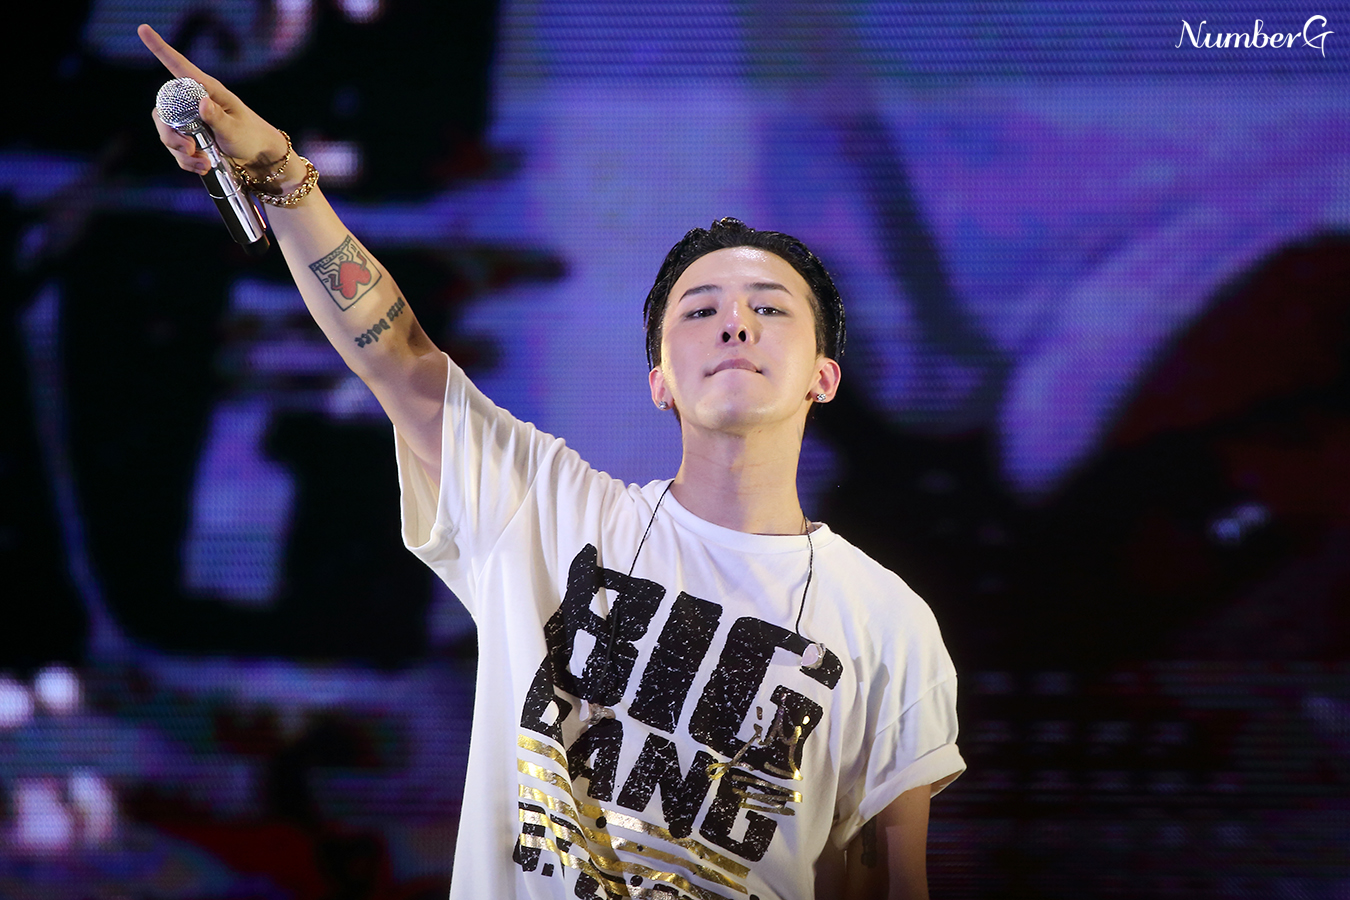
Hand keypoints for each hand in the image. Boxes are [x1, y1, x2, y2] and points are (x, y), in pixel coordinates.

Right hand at [138, 24, 288, 177]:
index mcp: (207, 90)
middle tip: (189, 149)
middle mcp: (194, 102)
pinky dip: (186, 162)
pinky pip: (176, 149)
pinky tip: (202, 167)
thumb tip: (202, 102)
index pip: (179, 67)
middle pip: (163, 111)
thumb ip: (218, 117)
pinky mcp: (190, 138)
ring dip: (180, 152)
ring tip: (202, 163)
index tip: (143, 29)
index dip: (160, 48)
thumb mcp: (236, 129)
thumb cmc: (252, 138)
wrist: (260, 159)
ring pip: (167, 132)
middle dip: (170, 134)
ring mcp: (190, 121)